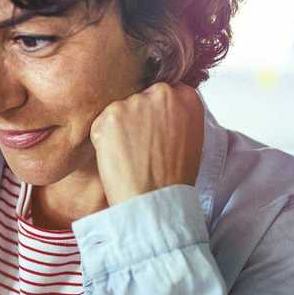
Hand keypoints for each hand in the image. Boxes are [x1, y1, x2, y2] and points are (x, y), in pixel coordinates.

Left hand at [89, 82, 203, 206]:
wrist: (156, 201)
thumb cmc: (174, 179)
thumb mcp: (191, 139)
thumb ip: (177, 117)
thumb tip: (161, 111)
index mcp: (187, 97)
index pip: (166, 92)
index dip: (158, 113)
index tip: (156, 130)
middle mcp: (163, 93)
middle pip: (142, 97)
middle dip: (138, 118)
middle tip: (141, 147)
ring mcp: (136, 102)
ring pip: (121, 110)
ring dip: (120, 129)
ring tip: (130, 157)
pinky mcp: (111, 115)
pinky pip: (102, 123)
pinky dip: (104, 140)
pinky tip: (118, 158)